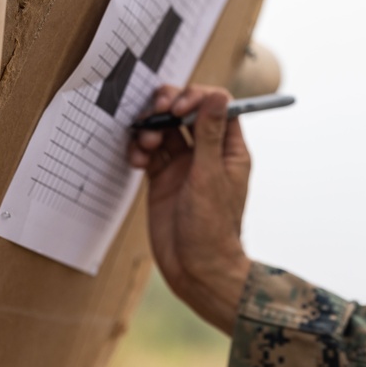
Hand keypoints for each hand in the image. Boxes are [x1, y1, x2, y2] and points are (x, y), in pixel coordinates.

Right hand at [127, 84, 251, 334]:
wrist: (195, 270)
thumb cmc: (212, 228)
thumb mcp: (210, 176)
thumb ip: (210, 135)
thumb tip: (217, 97)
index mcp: (229, 149)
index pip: (217, 106)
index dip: (197, 97)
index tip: (179, 108)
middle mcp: (206, 153)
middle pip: (187, 112)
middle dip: (169, 106)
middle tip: (156, 112)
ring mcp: (183, 165)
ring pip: (164, 130)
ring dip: (151, 128)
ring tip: (145, 144)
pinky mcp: (162, 178)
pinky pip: (148, 151)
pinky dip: (140, 149)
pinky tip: (137, 160)